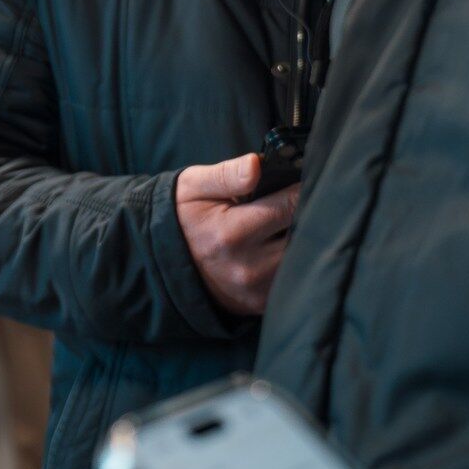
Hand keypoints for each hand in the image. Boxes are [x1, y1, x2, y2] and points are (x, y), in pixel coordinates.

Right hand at [173, 153, 297, 317]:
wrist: (162, 261)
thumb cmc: (183, 216)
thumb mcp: (194, 186)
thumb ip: (227, 175)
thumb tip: (256, 164)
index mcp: (231, 234)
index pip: (289, 206)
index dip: (301, 190)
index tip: (301, 180)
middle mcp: (248, 267)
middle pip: (304, 236)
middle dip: (306, 216)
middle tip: (300, 202)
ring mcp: (256, 291)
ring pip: (303, 259)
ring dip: (303, 240)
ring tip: (286, 225)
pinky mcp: (261, 305)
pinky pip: (293, 279)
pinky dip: (292, 262)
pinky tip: (278, 248)